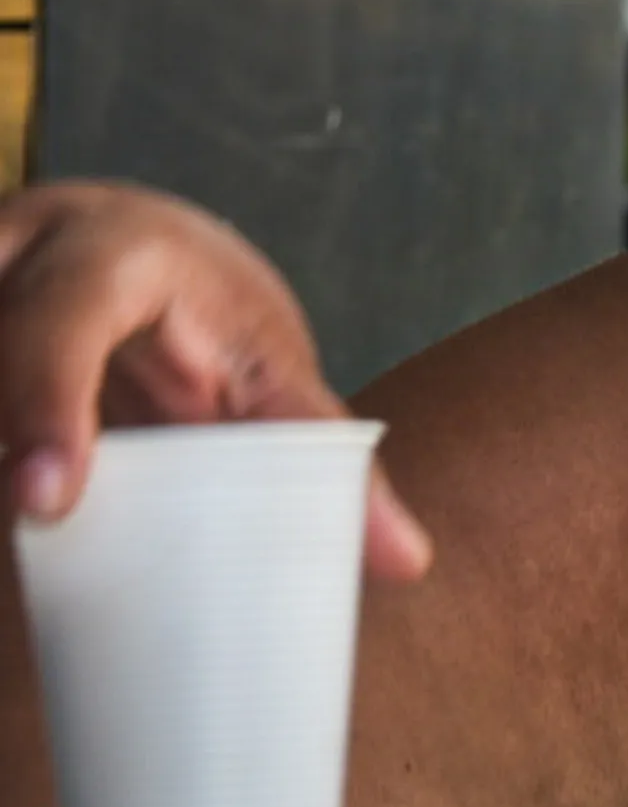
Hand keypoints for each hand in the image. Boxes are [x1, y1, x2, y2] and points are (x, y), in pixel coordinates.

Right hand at [0, 183, 430, 578]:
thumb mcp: (271, 364)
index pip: (63, 315)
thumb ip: (326, 454)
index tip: (46, 503)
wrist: (143, 242)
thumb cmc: (211, 312)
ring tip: (11, 512)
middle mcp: (19, 244)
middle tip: (25, 517)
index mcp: (115, 250)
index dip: (46, 403)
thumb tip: (408, 563)